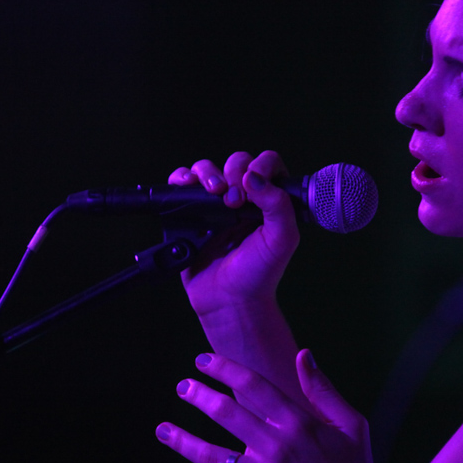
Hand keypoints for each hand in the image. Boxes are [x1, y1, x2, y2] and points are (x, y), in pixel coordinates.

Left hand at [156, 350, 385, 462]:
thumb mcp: (351, 424)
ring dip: (183, 440)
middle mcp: (276, 447)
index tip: (202, 361)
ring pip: (213, 456)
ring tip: (163, 429)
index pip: (252, 385)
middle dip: (198, 396)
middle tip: (182, 387)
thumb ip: (322, 389)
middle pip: (226, 413)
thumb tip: (304, 354)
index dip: (223, 368)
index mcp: (297, 423)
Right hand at [167, 151, 299, 316]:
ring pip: (207, 169)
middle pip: (236, 162)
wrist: (228, 300)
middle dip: (233, 172)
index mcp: (269, 200)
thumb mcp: (281, 239)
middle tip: (234, 200)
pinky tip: (186, 186)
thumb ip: (278, 205)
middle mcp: (244, 199)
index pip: (268, 164)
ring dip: (207, 173)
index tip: (253, 184)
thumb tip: (253, 178)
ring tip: (213, 193)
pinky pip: (181, 184)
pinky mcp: (190, 213)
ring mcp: (215, 205)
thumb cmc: (259, 274)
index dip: (260, 166)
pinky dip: (181, 178)